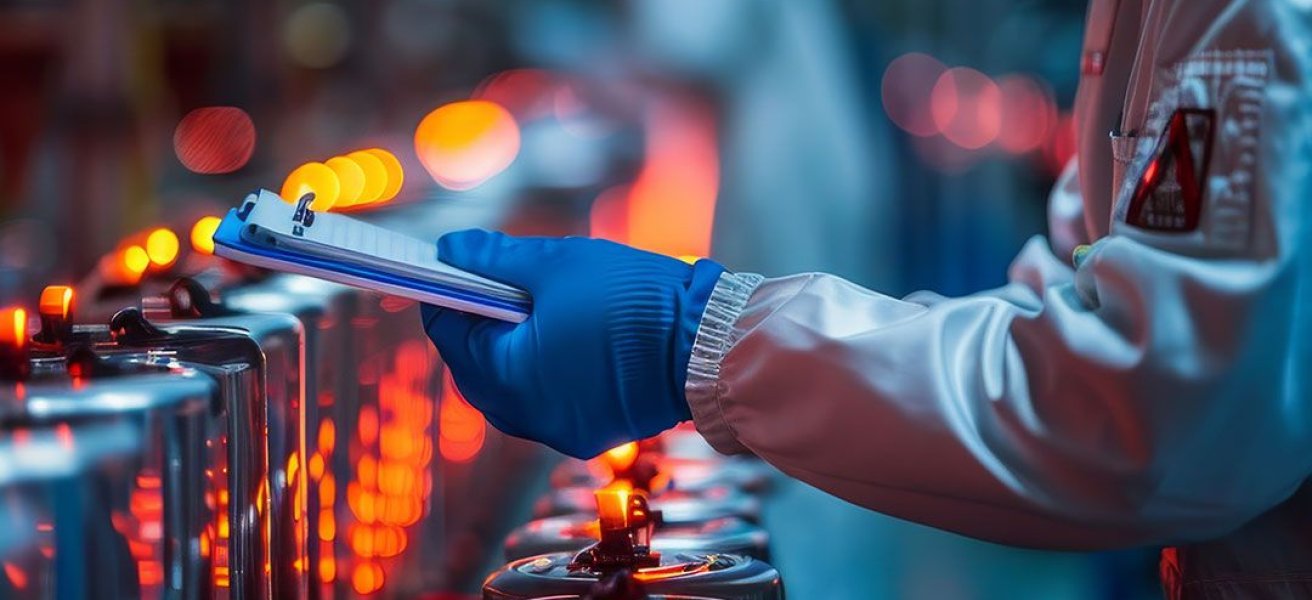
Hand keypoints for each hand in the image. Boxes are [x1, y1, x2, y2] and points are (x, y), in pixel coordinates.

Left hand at [421, 230, 725, 457]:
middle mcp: (529, 417)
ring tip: (541, 307)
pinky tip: (569, 336)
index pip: (450, 333)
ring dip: (514, 349)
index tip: (455, 267)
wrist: (710, 344)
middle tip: (500, 283)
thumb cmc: (636, 302)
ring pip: (513, 388)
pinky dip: (546, 371)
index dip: (449, 294)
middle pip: (477, 368)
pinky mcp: (592, 432)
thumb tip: (452, 249)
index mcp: (509, 377)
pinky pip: (549, 401)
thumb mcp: (557, 264)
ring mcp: (562, 431)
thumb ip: (496, 259)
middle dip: (482, 324)